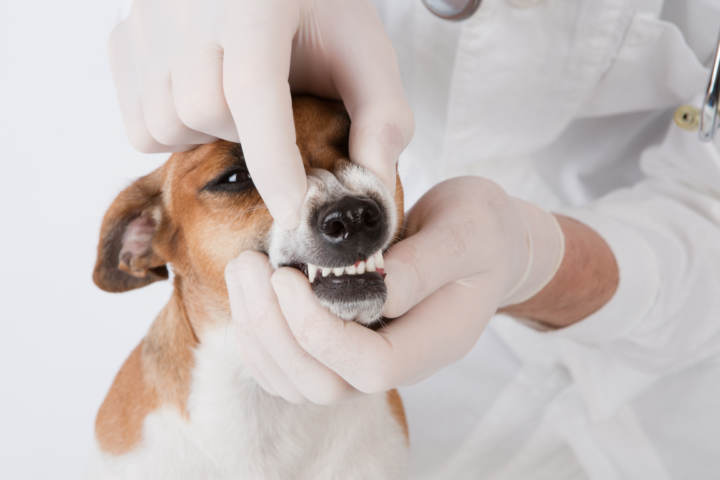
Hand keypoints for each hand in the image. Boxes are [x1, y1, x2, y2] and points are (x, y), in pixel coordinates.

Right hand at [109, 0, 412, 226]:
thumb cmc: (318, 11)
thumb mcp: (365, 51)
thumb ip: (382, 116)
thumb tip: (371, 188)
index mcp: (254, 0)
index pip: (253, 90)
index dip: (273, 162)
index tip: (293, 212)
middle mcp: (187, 2)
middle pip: (205, 111)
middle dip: (245, 135)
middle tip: (271, 111)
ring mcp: (146, 18)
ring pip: (164, 124)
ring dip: (208, 136)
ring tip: (237, 104)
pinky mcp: (124, 37)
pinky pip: (137, 124)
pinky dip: (174, 131)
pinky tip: (206, 102)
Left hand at [225, 177, 564, 402]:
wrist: (486, 240)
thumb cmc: (482, 232)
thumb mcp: (467, 232)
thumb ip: (423, 263)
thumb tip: (368, 283)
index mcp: (434, 341)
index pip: (371, 367)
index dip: (321, 331)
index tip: (288, 276)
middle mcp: (399, 361)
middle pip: (325, 385)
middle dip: (276, 332)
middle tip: (250, 266)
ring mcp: (369, 356)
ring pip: (300, 381)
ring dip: (260, 332)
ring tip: (244, 269)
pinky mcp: (346, 342)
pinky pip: (292, 363)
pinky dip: (261, 334)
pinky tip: (251, 290)